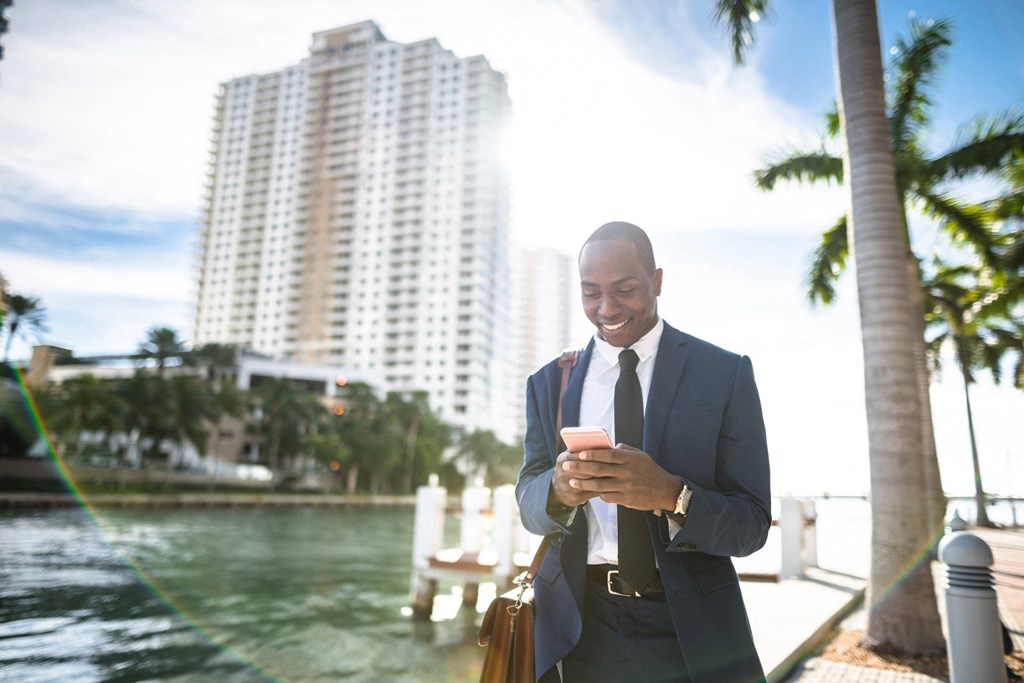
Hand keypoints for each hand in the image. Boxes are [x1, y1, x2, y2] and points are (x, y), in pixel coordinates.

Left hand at [560, 444, 680, 510]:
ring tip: (572, 481)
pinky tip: (589, 492)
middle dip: (580, 468)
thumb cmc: (650, 470)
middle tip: (566, 466)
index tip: (579, 453)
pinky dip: (597, 494)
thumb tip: (609, 446)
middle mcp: (627, 473)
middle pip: (599, 470)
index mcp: (630, 459)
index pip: (608, 455)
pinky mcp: (627, 500)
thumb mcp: (640, 455)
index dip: (593, 454)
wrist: (665, 490)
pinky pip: (607, 497)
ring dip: (584, 484)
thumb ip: (624, 450)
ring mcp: (626, 487)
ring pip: (600, 485)